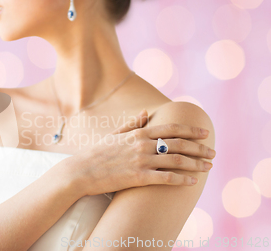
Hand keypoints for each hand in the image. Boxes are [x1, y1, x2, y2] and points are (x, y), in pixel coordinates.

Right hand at [68, 109, 215, 196]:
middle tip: (212, 152)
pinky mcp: (139, 178)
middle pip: (178, 144)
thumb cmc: (97, 153)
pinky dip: (181, 180)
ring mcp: (141, 161)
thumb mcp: (114, 134)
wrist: (81, 171)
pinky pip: (166, 178)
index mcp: (138, 133)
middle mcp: (142, 145)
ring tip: (207, 167)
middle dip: (199, 148)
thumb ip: (132, 124)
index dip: (190, 130)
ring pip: (176, 161)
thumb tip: (145, 112)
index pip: (171, 128)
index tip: (204, 133)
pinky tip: (192, 182)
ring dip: (195, 164)